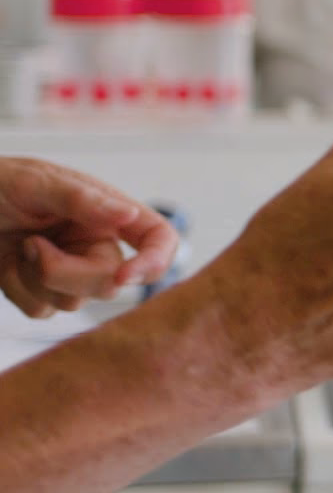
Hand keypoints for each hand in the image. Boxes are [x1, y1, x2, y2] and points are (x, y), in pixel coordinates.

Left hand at [0, 159, 177, 317]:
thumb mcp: (37, 182)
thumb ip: (84, 200)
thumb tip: (128, 215)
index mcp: (108, 212)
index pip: (158, 238)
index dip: (154, 261)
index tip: (126, 276)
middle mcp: (94, 242)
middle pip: (111, 282)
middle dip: (68, 274)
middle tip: (32, 248)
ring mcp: (68, 268)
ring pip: (75, 302)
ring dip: (37, 279)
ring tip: (18, 246)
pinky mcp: (38, 288)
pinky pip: (44, 310)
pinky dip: (19, 292)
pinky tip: (7, 263)